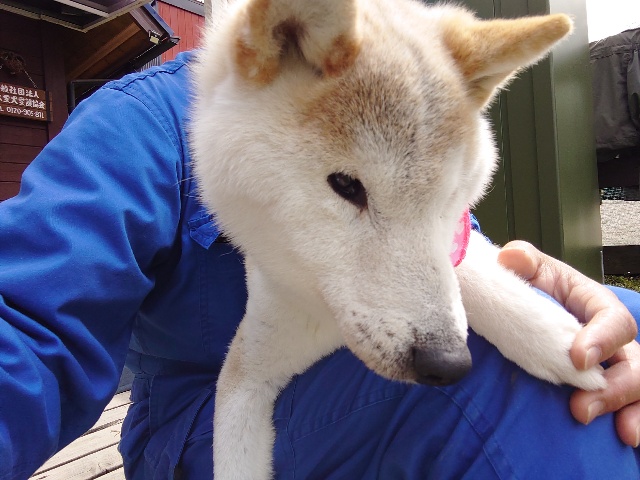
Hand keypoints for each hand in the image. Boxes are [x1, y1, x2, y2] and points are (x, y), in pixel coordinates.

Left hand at [497, 240, 639, 446]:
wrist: (529, 308)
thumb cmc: (535, 286)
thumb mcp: (530, 270)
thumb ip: (524, 262)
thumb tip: (511, 257)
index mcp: (597, 305)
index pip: (614, 321)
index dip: (602, 339)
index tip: (577, 357)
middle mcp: (612, 338)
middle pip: (633, 362)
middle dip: (614, 388)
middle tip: (580, 407)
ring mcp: (613, 364)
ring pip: (638, 388)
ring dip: (626, 409)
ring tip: (615, 431)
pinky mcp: (604, 386)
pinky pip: (629, 405)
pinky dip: (631, 420)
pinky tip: (624, 438)